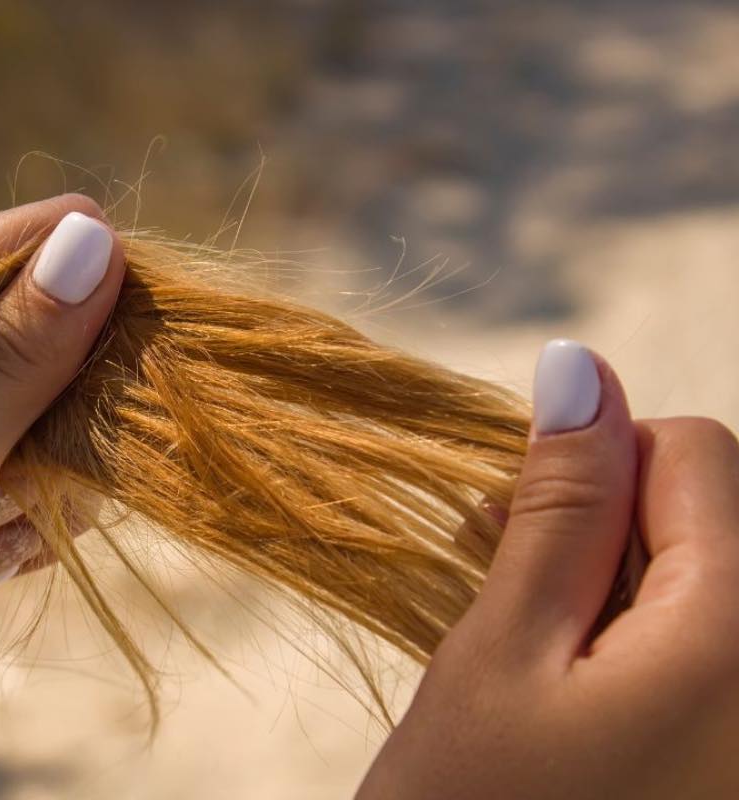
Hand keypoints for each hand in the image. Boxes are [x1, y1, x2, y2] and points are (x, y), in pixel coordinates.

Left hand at [0, 194, 125, 798]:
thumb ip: (6, 362)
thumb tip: (92, 238)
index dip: (68, 260)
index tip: (155, 279)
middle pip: (15, 342)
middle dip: (85, 362)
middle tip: (148, 384)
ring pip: (27, 421)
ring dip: (76, 444)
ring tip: (107, 469)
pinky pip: (22, 494)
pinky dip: (53, 509)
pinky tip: (65, 528)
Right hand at [358, 340, 738, 798]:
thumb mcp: (500, 653)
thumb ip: (557, 508)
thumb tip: (579, 368)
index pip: (698, 453)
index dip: (595, 469)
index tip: (516, 532)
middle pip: (715, 517)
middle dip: (607, 529)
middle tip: (506, 589)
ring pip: (708, 580)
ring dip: (616, 587)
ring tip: (531, 648)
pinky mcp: (730, 751)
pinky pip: (706, 646)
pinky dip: (641, 642)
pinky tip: (574, 685)